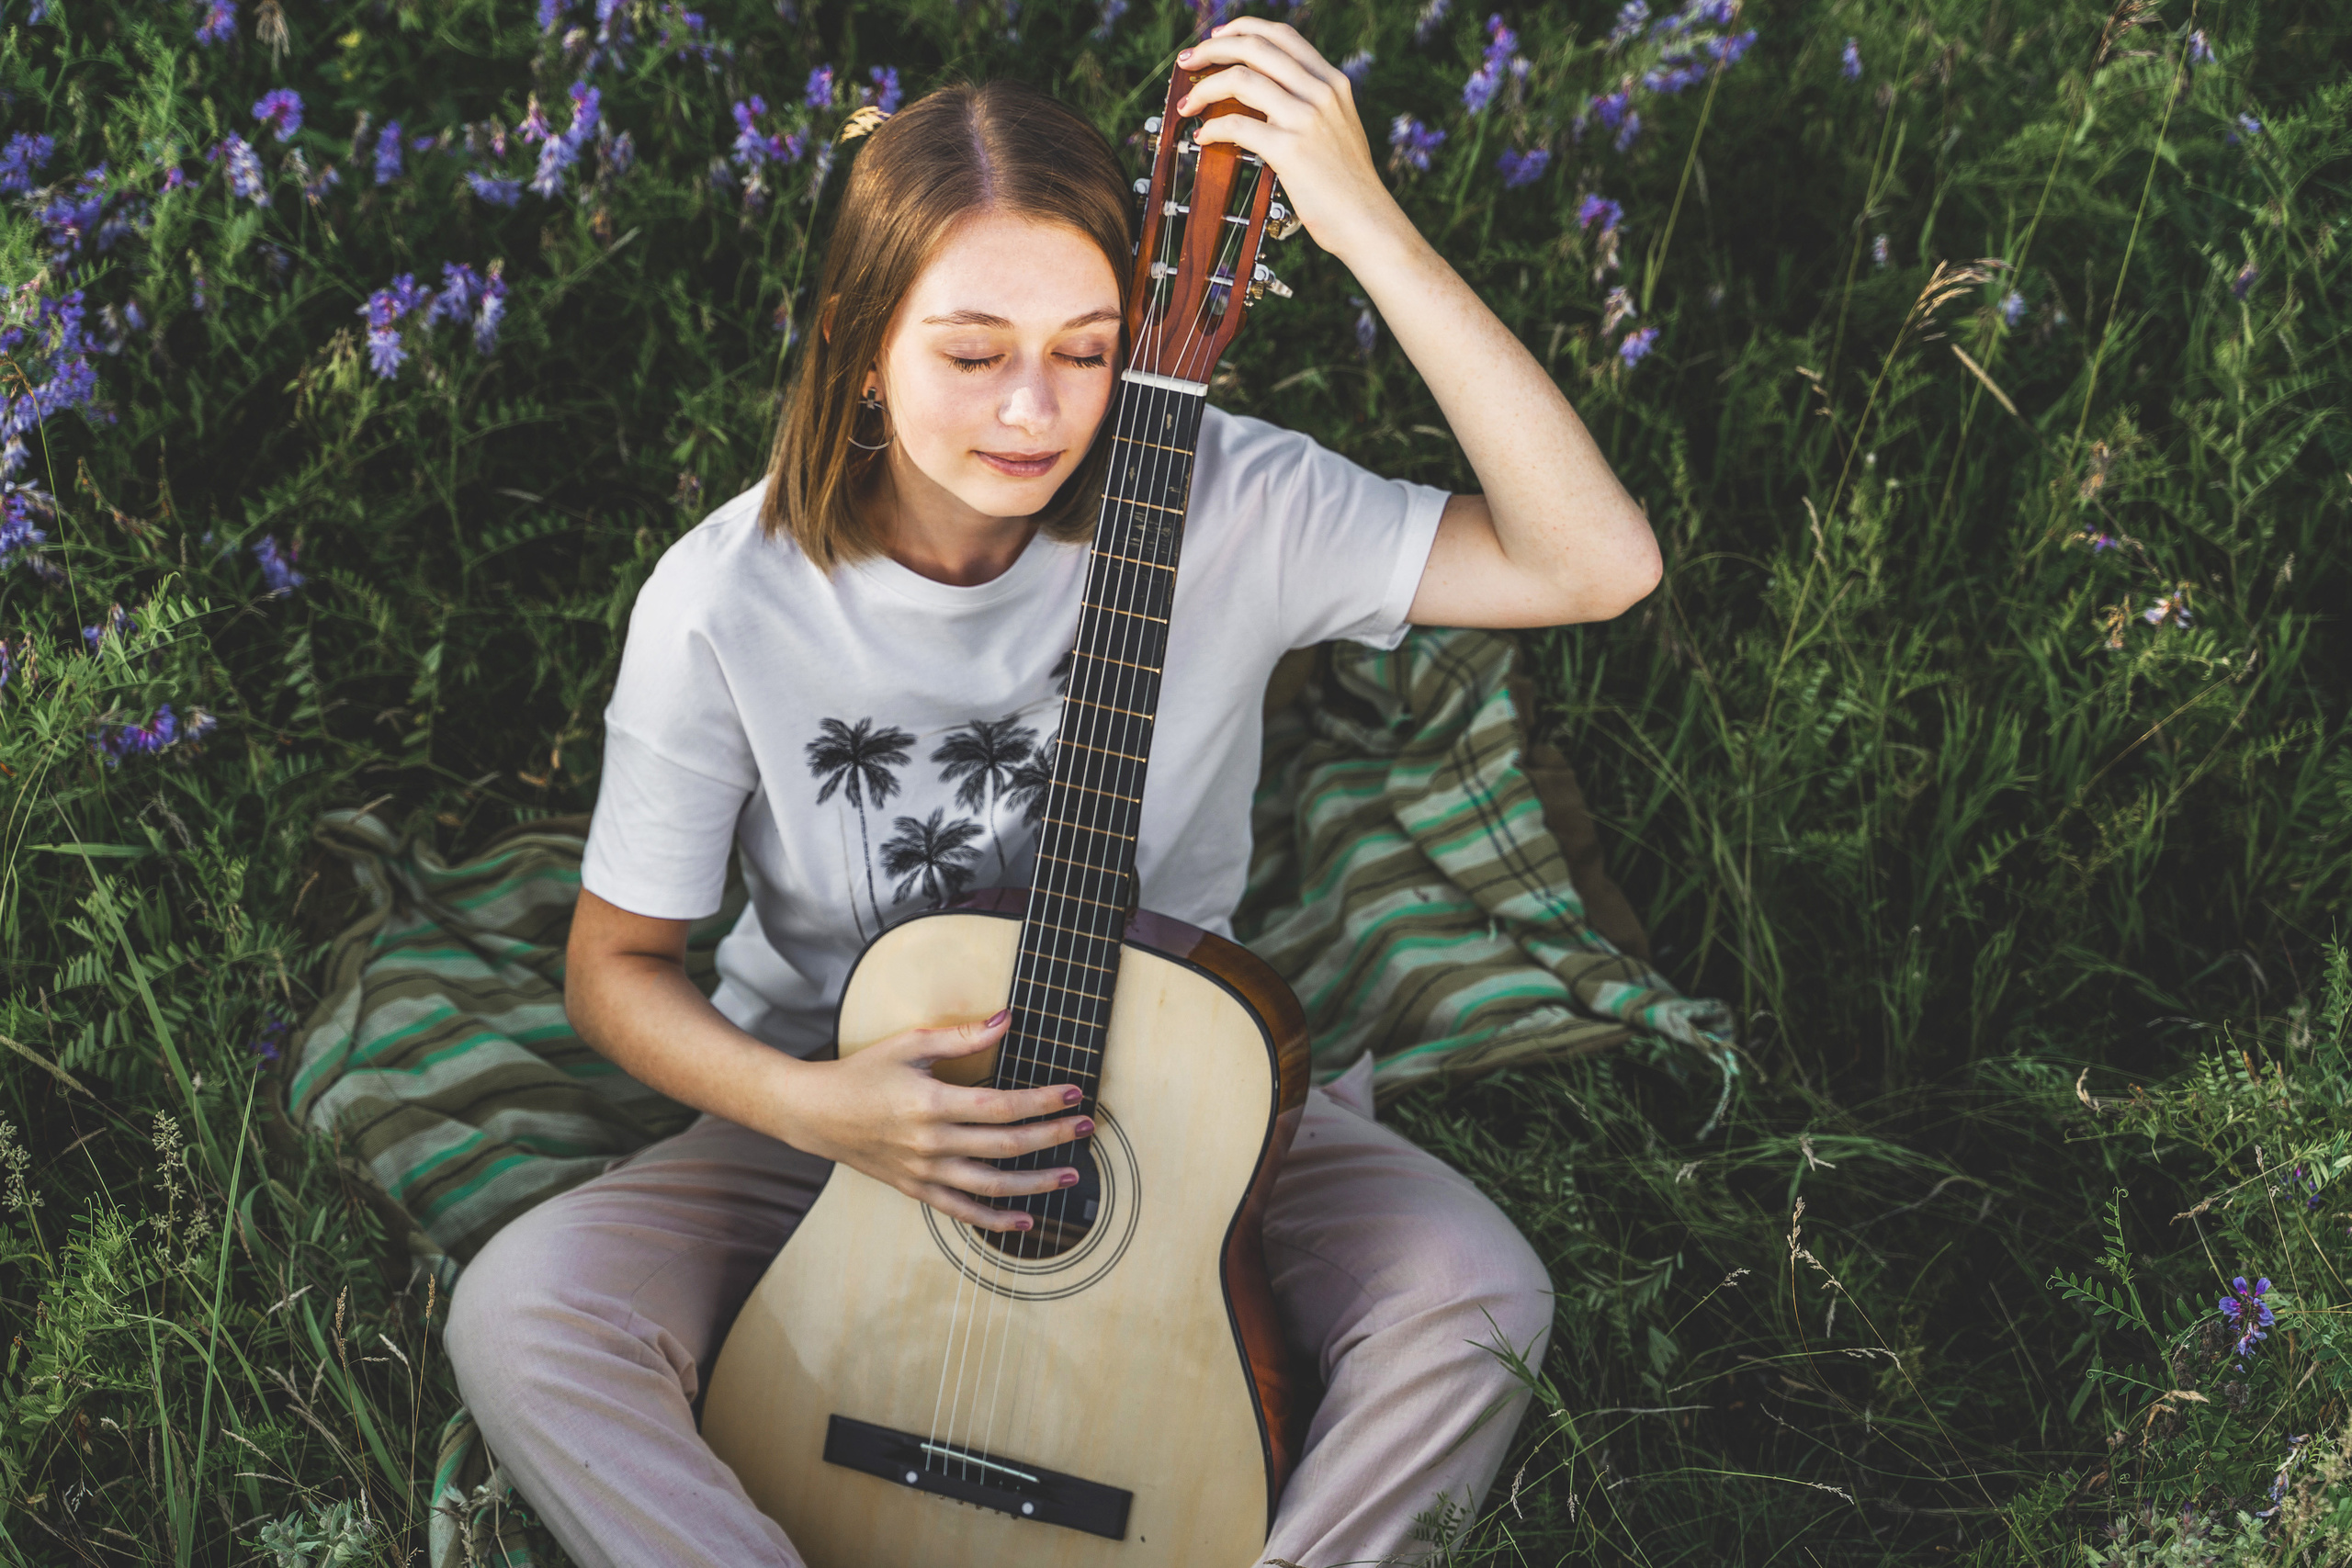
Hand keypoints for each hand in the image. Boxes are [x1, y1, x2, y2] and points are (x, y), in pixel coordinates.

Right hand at [771, 1009, 1090, 1232]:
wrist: (815, 1113)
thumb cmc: (863, 1073)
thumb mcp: (909, 1044)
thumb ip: (962, 1035)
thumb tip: (1007, 1019)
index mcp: (932, 1103)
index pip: (1001, 1105)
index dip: (1042, 1101)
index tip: (1073, 1093)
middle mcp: (931, 1143)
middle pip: (1005, 1145)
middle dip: (1052, 1137)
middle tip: (1086, 1128)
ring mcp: (924, 1172)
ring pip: (990, 1186)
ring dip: (1035, 1183)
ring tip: (1068, 1176)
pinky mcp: (915, 1189)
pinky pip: (962, 1212)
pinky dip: (995, 1220)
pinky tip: (1025, 1220)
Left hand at [1175, 18, 1409, 265]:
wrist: (1367, 222)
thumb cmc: (1347, 184)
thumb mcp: (1339, 127)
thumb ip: (1312, 103)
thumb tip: (1267, 93)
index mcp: (1332, 82)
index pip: (1281, 35)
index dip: (1242, 29)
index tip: (1216, 38)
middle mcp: (1321, 92)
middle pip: (1255, 48)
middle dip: (1212, 49)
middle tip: (1187, 62)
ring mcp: (1306, 119)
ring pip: (1241, 80)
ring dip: (1204, 89)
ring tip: (1187, 104)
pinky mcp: (1290, 150)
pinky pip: (1237, 126)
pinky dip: (1212, 128)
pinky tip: (1203, 138)